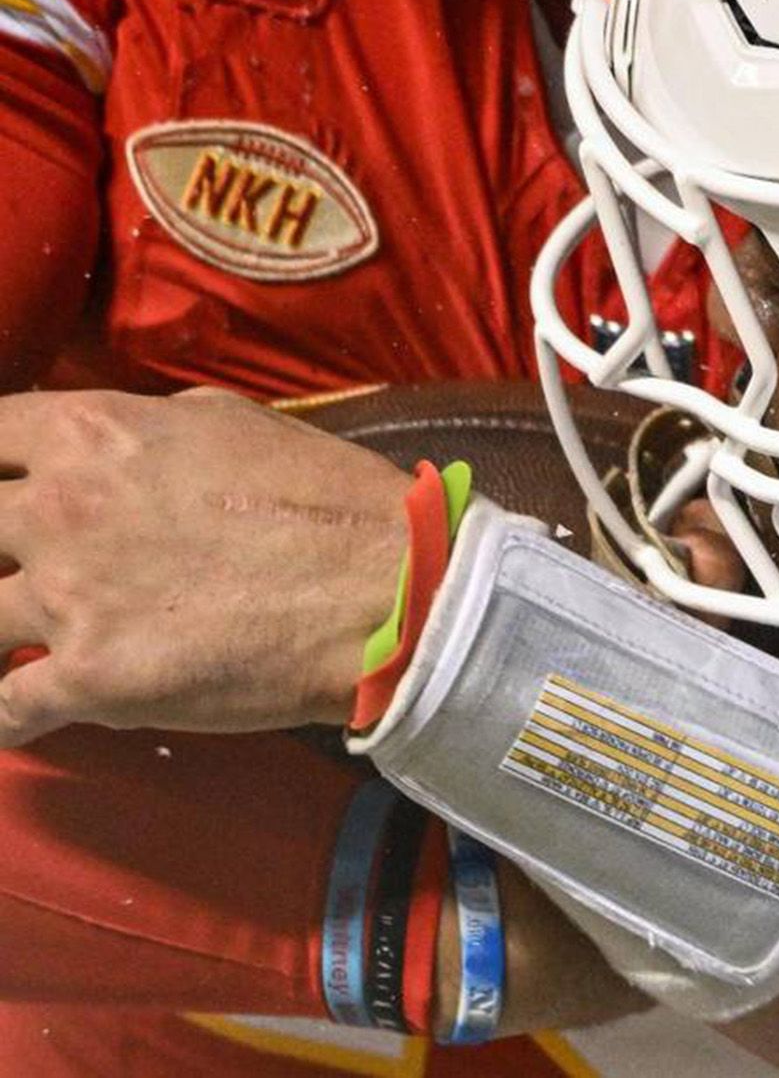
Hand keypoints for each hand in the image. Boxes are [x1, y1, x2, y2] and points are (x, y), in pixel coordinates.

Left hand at [0, 387, 410, 744]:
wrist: (383, 587)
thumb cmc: (322, 497)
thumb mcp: (230, 419)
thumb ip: (143, 427)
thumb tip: (104, 446)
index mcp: (95, 433)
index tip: (0, 491)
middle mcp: (61, 507)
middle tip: (13, 573)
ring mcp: (67, 597)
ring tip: (12, 643)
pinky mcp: (87, 680)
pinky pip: (1, 711)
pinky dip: (5, 717)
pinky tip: (21, 714)